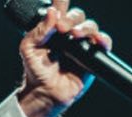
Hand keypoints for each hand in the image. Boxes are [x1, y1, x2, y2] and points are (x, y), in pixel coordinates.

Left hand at [16, 0, 113, 116]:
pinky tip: (96, 40)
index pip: (60, 9)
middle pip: (78, 16)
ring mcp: (81, 44)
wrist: (44, 94)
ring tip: (75, 35)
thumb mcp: (29, 49)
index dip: (62, 1)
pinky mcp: (91, 56)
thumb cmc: (35, 71)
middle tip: (61, 28)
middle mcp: (68, 34)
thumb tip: (53, 12)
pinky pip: (103, 43)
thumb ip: (40, 31)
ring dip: (85, 28)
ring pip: (91, 26)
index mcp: (52, 29)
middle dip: (71, 19)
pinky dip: (102, 39)